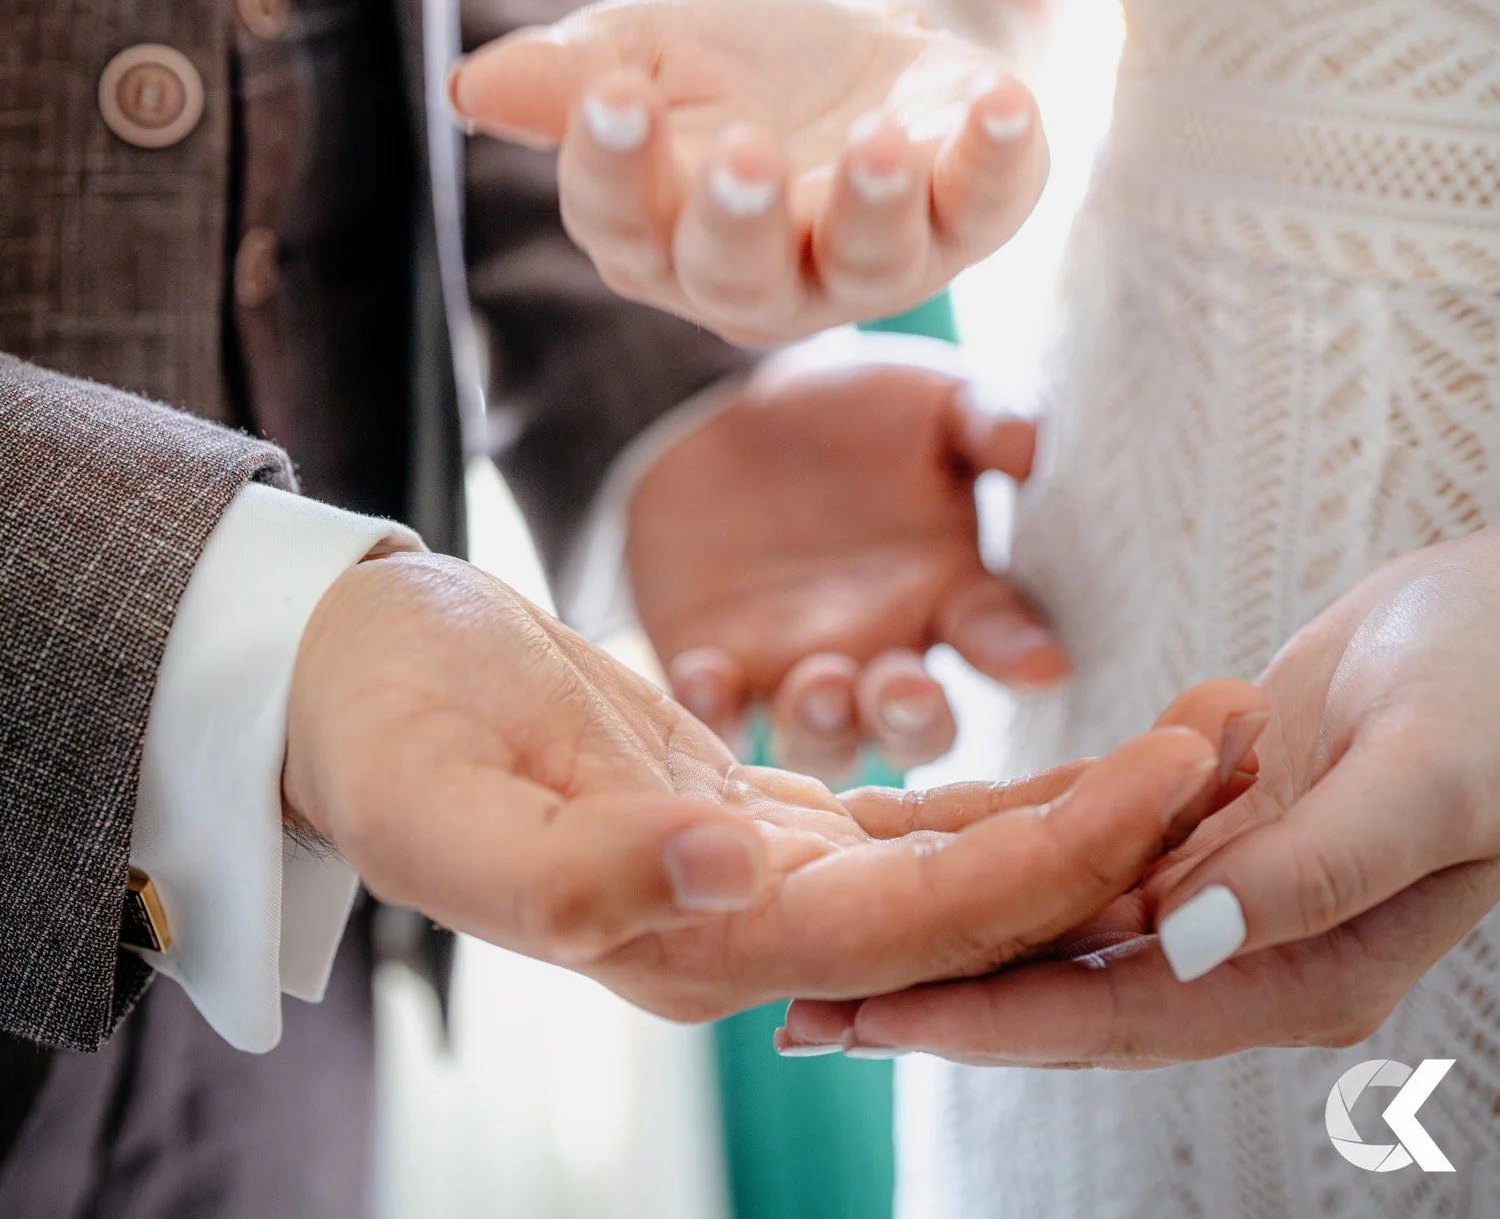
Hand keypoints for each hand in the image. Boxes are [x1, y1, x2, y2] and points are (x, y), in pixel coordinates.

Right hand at [283, 547, 1256, 1021]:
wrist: (351, 678)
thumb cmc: (384, 727)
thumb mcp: (450, 800)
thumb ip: (582, 869)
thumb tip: (735, 873)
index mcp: (686, 943)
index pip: (915, 925)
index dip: (1051, 861)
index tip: (1168, 782)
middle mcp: (745, 930)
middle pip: (971, 908)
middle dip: (1116, 838)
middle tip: (1243, 745)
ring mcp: (758, 878)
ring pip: (961, 867)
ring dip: (1089, 812)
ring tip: (1206, 738)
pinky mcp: (760, 820)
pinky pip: (917, 821)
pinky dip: (1014, 787)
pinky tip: (1095, 753)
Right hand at [447, 0, 1045, 344]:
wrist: (861, 46)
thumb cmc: (735, 67)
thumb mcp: (647, 51)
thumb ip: (570, 76)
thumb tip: (470, 87)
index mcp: (664, 241)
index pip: (622, 226)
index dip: (613, 168)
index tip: (613, 94)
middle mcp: (765, 277)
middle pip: (739, 280)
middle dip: (739, 219)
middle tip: (741, 149)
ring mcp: (871, 259)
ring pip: (868, 266)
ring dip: (872, 205)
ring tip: (875, 141)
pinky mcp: (967, 219)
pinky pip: (985, 208)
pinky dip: (997, 158)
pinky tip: (1000, 101)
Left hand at [628, 354, 1065, 776]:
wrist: (731, 412)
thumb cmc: (856, 413)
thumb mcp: (931, 401)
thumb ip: (986, 420)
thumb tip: (1031, 443)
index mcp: (950, 590)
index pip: (1000, 637)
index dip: (1021, 657)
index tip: (1041, 666)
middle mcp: (884, 648)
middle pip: (916, 724)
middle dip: (915, 721)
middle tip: (905, 686)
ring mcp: (800, 668)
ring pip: (824, 736)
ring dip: (825, 726)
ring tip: (822, 685)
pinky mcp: (720, 667)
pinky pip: (719, 712)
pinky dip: (716, 709)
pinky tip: (709, 679)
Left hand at [781, 532, 1499, 1063]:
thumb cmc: (1496, 699)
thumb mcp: (1421, 782)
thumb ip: (1311, 871)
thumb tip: (1184, 945)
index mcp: (1303, 970)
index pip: (1118, 1015)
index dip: (991, 1019)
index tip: (876, 1020)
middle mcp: (1247, 946)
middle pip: (1063, 983)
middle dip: (935, 992)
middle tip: (803, 1008)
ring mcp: (1218, 882)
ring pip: (1051, 910)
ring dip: (941, 916)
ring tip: (822, 921)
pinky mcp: (1195, 812)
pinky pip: (1071, 828)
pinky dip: (985, 828)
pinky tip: (898, 820)